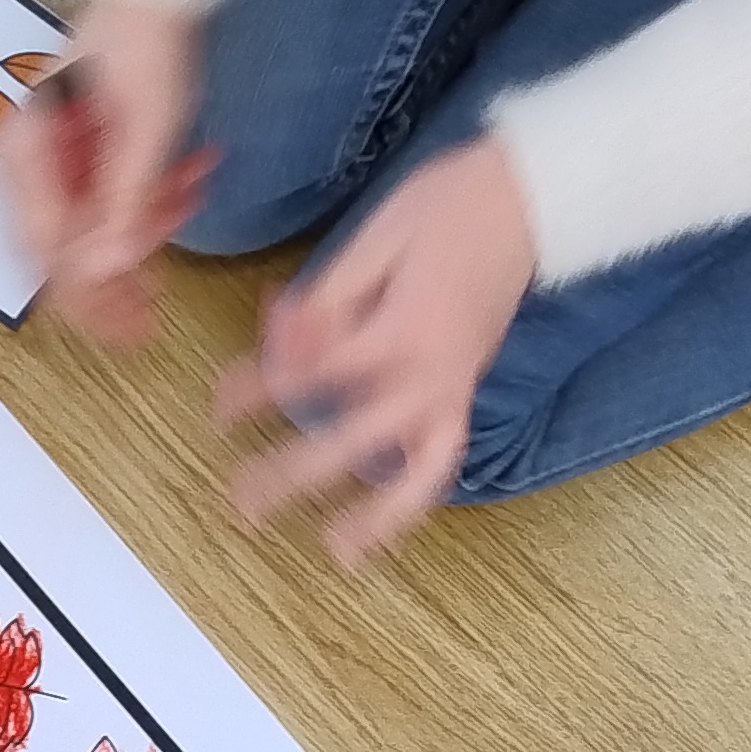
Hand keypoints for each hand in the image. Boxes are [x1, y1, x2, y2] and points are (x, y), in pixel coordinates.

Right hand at [0, 0, 214, 347]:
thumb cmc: (144, 38)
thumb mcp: (145, 127)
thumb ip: (125, 201)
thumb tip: (107, 271)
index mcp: (27, 149)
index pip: (44, 244)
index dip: (84, 293)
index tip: (123, 323)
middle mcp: (29, 159)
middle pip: (62, 248)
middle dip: (115, 278)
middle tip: (153, 312)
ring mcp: (53, 158)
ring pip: (91, 228)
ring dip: (146, 226)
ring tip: (191, 198)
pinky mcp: (80, 153)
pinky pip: (108, 200)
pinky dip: (150, 200)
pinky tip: (189, 183)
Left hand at [212, 133, 535, 562]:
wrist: (530, 198)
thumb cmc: (447, 204)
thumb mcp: (376, 235)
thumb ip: (328, 300)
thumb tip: (282, 345)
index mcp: (401, 331)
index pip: (316, 377)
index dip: (263, 392)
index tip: (220, 408)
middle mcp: (431, 374)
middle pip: (351, 440)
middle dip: (293, 475)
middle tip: (242, 502)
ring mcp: (454, 389)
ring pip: (416, 471)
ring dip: (376, 516)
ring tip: (335, 553)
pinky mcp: (466, 391)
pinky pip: (443, 456)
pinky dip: (415, 495)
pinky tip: (381, 523)